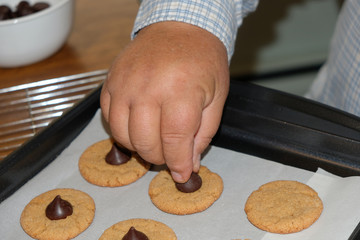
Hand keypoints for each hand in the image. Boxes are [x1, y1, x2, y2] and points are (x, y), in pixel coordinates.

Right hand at [100, 22, 228, 181]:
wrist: (180, 27)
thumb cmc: (203, 59)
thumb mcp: (216, 96)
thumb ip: (203, 133)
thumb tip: (189, 163)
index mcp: (181, 91)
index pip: (175, 142)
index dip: (178, 164)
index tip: (182, 174)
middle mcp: (149, 88)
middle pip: (146, 142)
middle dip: (160, 158)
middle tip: (171, 154)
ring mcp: (126, 84)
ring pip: (123, 135)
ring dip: (139, 147)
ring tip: (155, 141)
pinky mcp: (111, 81)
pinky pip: (109, 117)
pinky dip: (122, 130)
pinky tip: (138, 126)